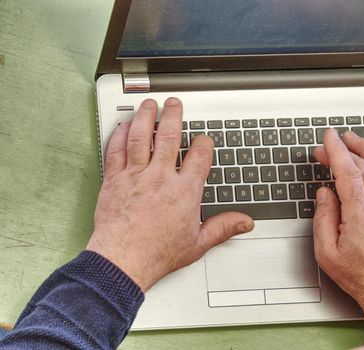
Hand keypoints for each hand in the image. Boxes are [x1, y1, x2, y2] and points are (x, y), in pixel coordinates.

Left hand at [87, 98, 253, 291]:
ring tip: (150, 105)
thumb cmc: (157, 253)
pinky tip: (124, 126)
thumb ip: (223, 228)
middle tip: (174, 104)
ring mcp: (136, 176)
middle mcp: (161, 178)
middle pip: (170, 136)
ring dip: (147, 117)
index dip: (204, 142)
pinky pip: (117, 151)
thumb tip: (244, 223)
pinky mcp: (115, 180)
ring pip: (142, 137)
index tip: (203, 139)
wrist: (123, 261)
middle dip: (174, 115)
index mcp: (184, 191)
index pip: (199, 155)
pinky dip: (120, 135)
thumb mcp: (198, 243)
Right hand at [313, 129, 363, 336]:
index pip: (348, 172)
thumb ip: (323, 219)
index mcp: (361, 216)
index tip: (328, 138)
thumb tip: (324, 193)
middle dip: (345, 149)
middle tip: (331, 144)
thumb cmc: (362, 276)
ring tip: (355, 138)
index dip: (336, 151)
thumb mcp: (327, 253)